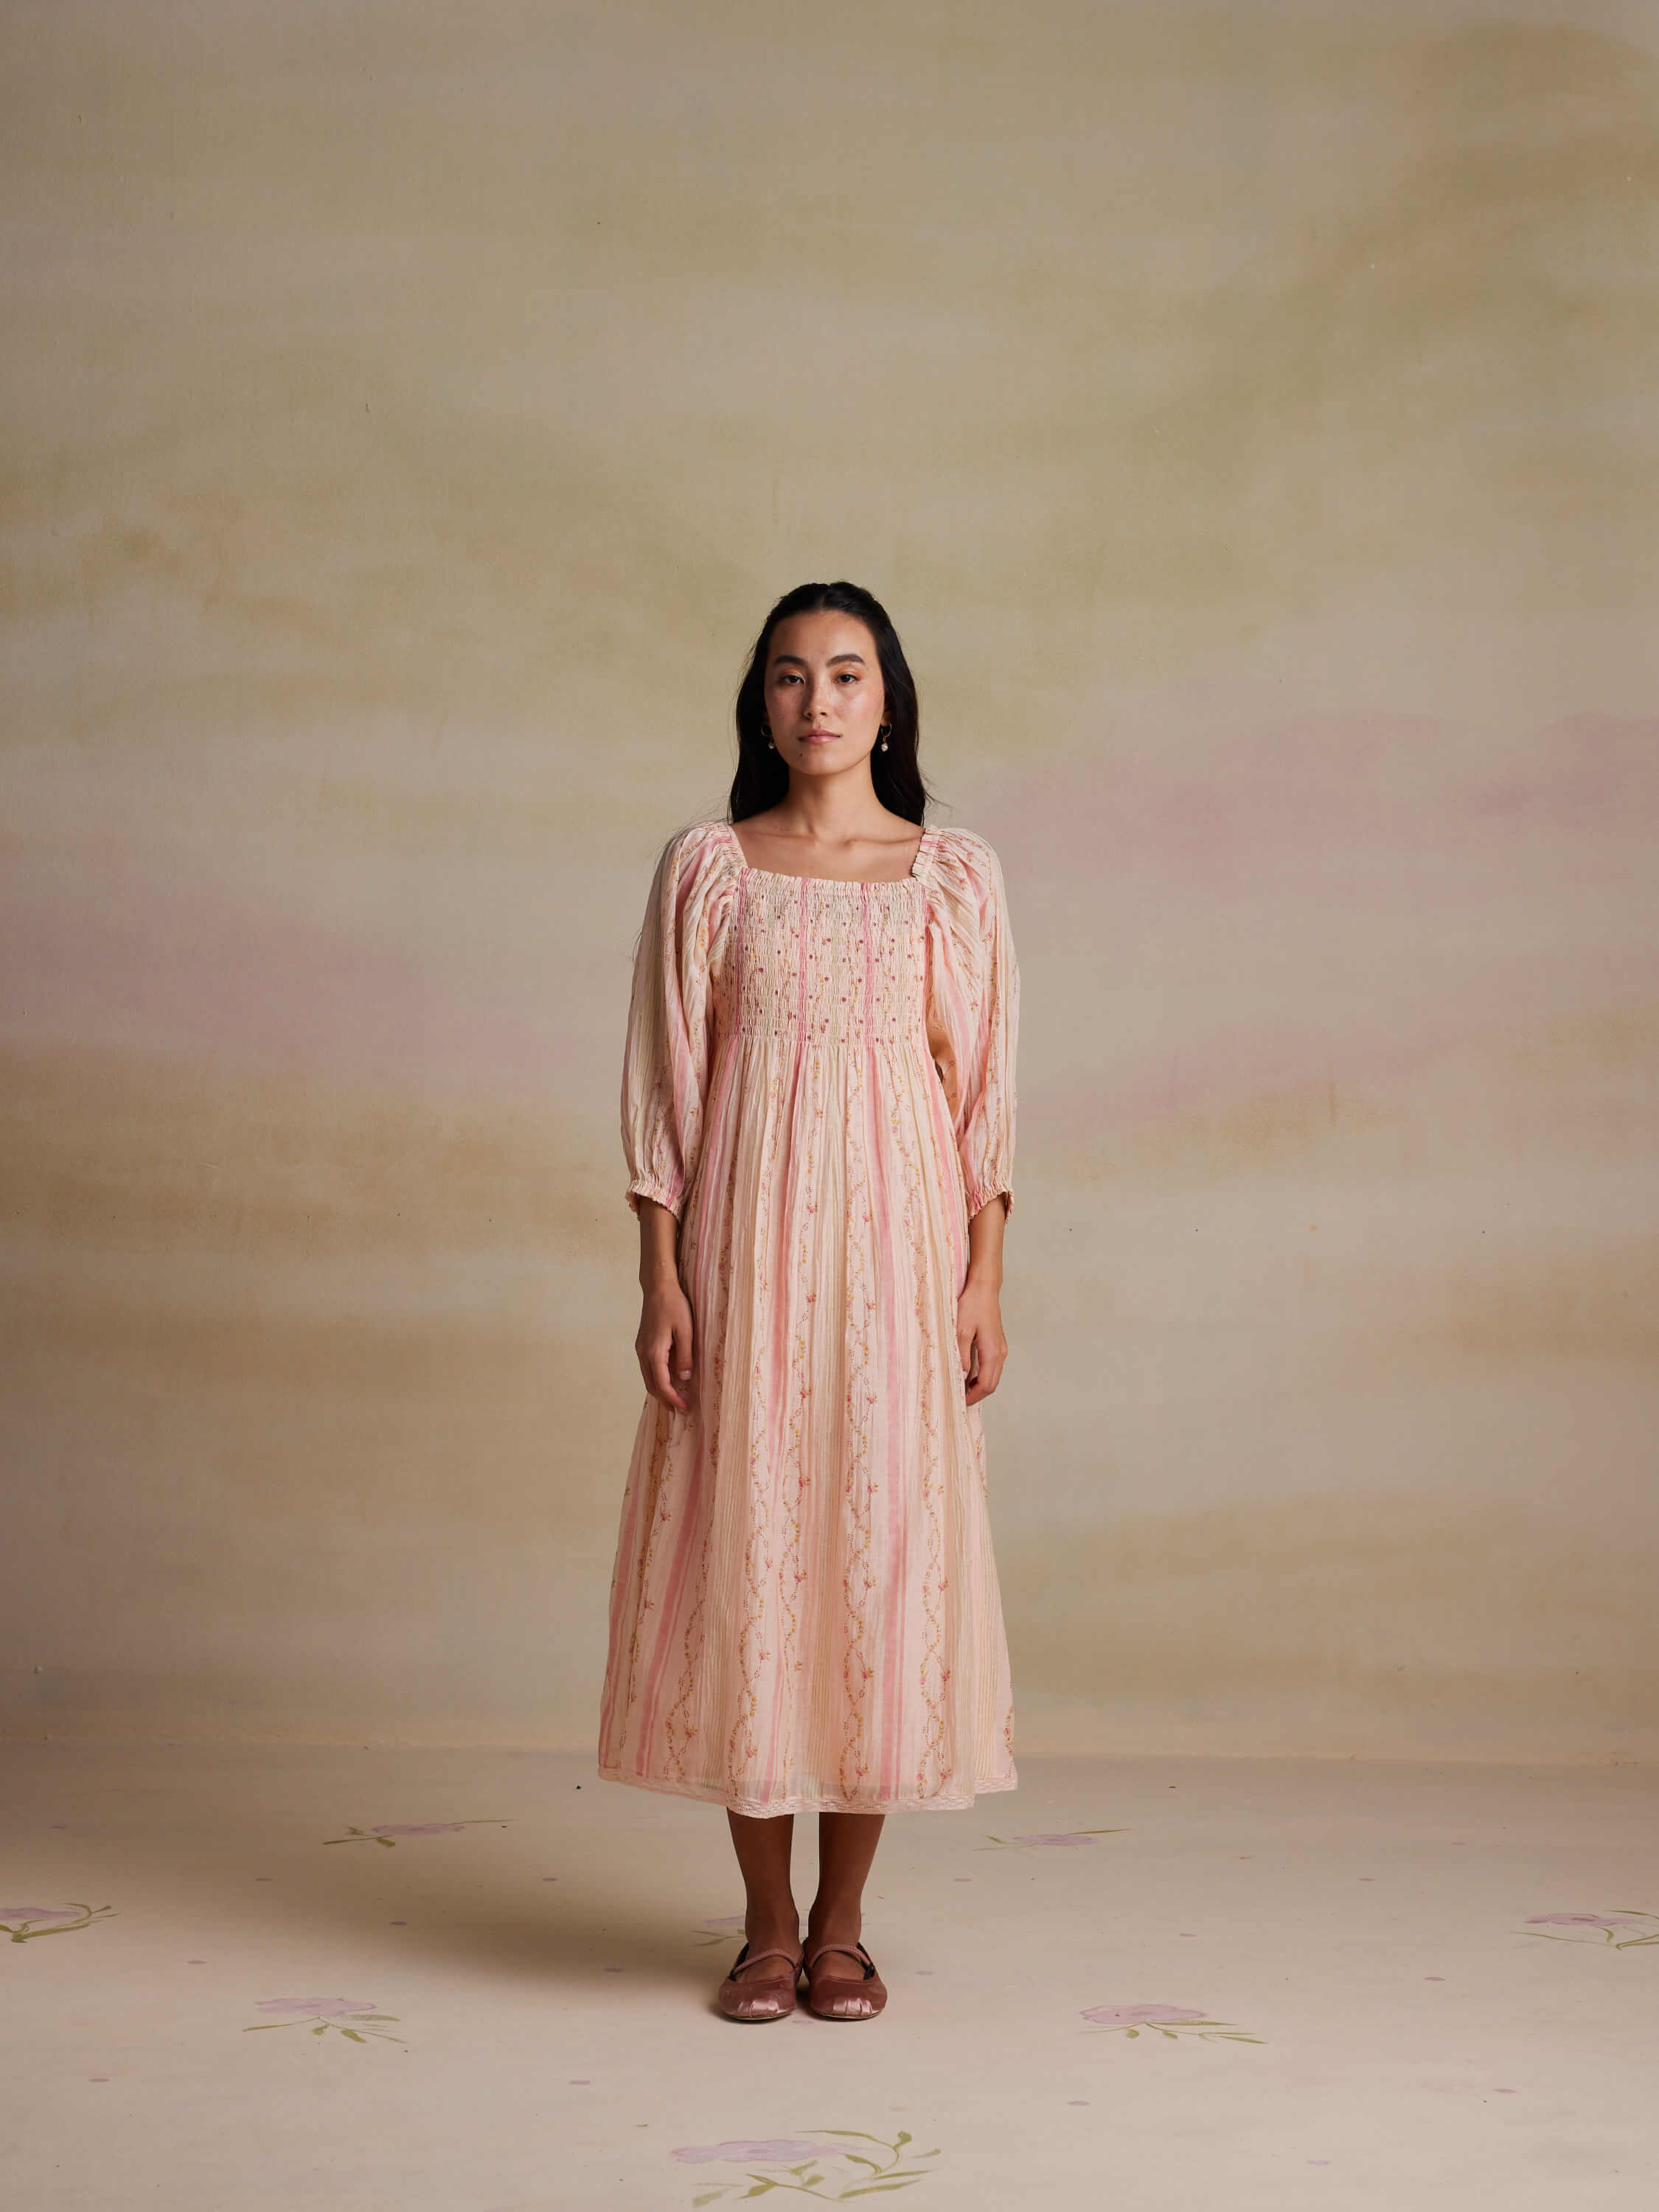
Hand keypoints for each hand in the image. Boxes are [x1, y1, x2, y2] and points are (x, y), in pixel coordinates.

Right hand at [636, 1280, 695, 1412]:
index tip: (685, 1408)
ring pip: (648, 1377)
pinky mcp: (642, 1343)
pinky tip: (668, 1381)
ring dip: (660, 1391)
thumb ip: (685, 1356)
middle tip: (679, 1411)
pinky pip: (648, 1368)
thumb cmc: (674, 1305)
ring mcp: (640, 1348)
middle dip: (665, 1400)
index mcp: (654, 1352)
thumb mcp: (686, 1330)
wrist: (658, 1287)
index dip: (673, 1399)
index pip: (662, 1384)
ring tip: (675, 1400)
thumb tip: (684, 1379)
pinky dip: (657, 1379)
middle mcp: (643, 1353)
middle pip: (651, 1385)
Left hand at [956, 1278, 1006, 1406]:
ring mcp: (1000, 1349)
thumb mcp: (961, 1329)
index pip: (986, 1384)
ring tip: (960, 1387)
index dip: (973, 1396)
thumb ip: (961, 1354)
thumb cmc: (972, 1305)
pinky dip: (980, 1375)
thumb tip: (960, 1375)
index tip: (959, 1401)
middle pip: (991, 1384)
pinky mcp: (996, 1344)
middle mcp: (1000, 1353)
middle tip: (958, 1398)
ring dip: (978, 1385)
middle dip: (976, 1394)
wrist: (984, 1288)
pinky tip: (966, 1374)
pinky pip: (991, 1367)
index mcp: (992, 1351)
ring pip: (992, 1376)